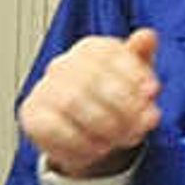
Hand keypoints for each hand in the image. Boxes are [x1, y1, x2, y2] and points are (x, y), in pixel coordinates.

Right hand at [18, 30, 163, 180]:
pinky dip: (83, 142)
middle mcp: (63, 64)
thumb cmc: (112, 101)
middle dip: (124, 106)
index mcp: (90, 49)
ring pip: (73, 102)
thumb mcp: (134, 79)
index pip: (110, 52)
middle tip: (143, 124)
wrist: (85, 134)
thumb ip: (141, 58)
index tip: (151, 92)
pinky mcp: (32, 115)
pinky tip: (99, 148)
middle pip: (93, 80)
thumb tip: (148, 36)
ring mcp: (45, 89)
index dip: (134, 73)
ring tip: (122, 139)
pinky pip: (55, 128)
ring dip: (105, 126)